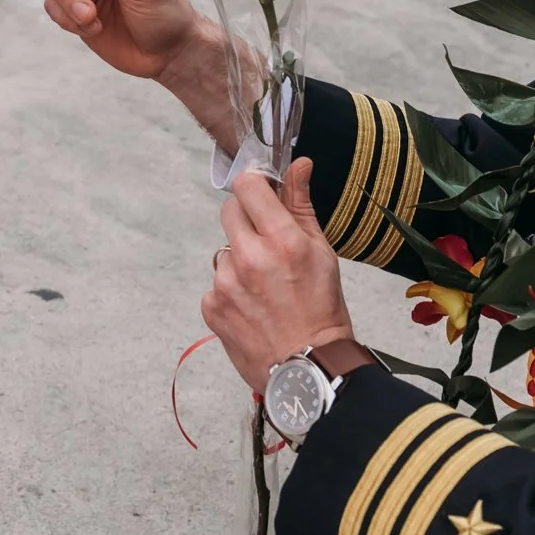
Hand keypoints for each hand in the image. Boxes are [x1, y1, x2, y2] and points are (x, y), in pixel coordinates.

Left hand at [202, 161, 354, 395]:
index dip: (255, 187)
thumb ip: (301, 205)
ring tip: (266, 286)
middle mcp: (249, 257)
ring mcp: (225, 283)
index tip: (263, 195)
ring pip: (225, 250)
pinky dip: (231, 289)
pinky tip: (254, 306)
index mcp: (282, 240)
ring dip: (240, 259)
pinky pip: (216, 282)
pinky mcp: (211, 306)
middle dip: (247, 220)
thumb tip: (298, 164)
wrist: (308, 369)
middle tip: (268, 244)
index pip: (248, 186)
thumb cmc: (321, 312)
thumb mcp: (322, 253)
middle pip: (230, 212)